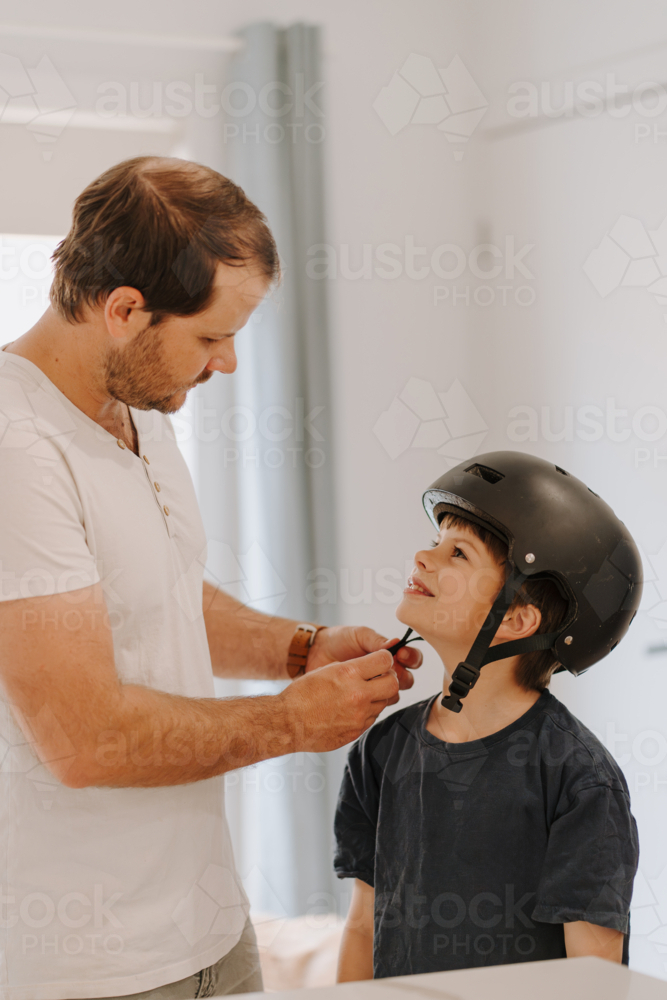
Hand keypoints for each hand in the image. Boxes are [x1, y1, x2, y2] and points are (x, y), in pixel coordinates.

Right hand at [280, 649, 398, 751]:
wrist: (288, 723)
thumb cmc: (302, 694)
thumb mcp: (327, 670)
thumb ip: (353, 667)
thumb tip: (374, 666)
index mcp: (349, 673)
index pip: (385, 660)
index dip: (385, 659)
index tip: (381, 661)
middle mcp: (358, 694)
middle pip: (394, 683)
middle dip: (389, 679)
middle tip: (379, 678)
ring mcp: (359, 715)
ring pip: (384, 702)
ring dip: (377, 697)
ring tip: (360, 695)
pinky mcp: (357, 731)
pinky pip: (373, 718)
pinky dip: (367, 712)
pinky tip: (351, 709)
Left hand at [305, 625, 421, 704]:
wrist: (314, 654)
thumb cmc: (338, 640)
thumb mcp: (358, 635)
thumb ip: (376, 640)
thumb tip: (395, 643)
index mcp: (388, 655)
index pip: (411, 659)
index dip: (411, 658)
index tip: (400, 655)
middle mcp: (385, 673)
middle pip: (407, 680)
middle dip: (403, 676)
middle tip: (390, 671)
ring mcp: (374, 688)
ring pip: (393, 695)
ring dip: (388, 690)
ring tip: (372, 683)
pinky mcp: (363, 702)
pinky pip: (377, 707)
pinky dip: (374, 701)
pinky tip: (362, 694)